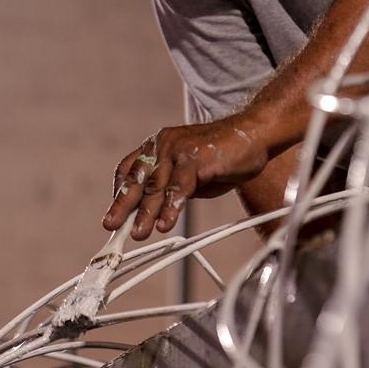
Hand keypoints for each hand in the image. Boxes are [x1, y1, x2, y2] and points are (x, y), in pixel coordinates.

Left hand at [103, 121, 267, 239]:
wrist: (255, 134)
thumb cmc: (223, 154)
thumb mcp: (190, 173)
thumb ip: (171, 187)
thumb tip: (152, 211)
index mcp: (158, 145)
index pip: (129, 169)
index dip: (119, 193)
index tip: (114, 215)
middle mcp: (164, 144)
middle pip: (138, 179)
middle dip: (124, 207)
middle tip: (113, 228)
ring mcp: (179, 149)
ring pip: (157, 185)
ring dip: (146, 212)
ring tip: (139, 233)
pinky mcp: (196, 157)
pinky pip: (179, 186)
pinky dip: (171, 207)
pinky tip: (166, 223)